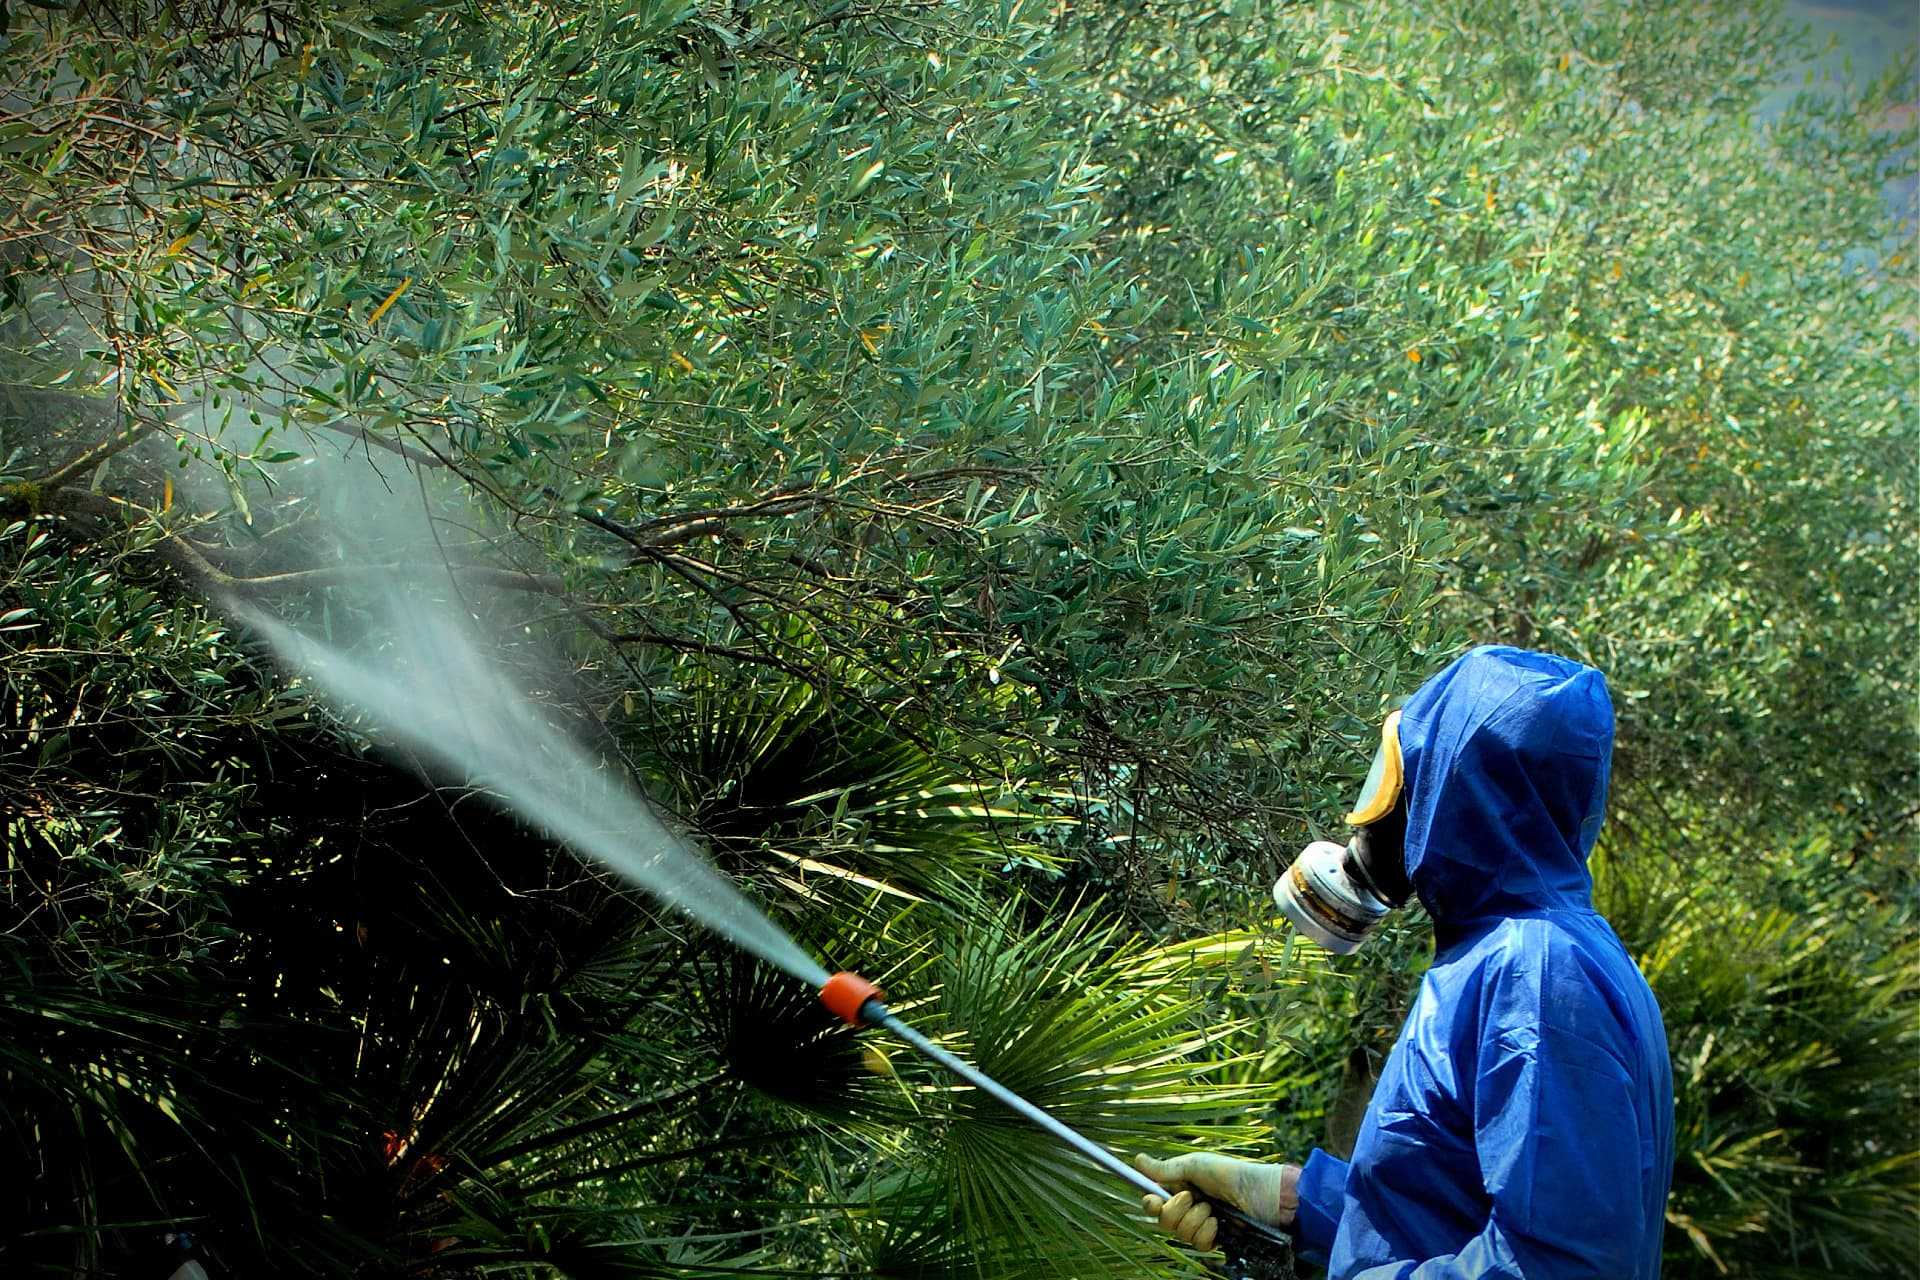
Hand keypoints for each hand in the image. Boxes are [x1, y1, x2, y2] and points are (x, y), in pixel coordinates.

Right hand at [1133, 1151, 1300, 1250]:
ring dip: (1196, 1219)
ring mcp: (1200, 1225)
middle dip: (1176, 1210)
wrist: (1262, 1195)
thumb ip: (1166, 1169)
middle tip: (1192, 1198)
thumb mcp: (1196, 1165)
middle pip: (1163, 1220)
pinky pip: (1198, 1244)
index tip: (1153, 1200)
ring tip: (1213, 1208)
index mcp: (1181, 1187)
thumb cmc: (1231, 1174)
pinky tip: (1219, 1223)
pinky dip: (1207, 1232)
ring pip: (1180, 1233)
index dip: (1150, 1204)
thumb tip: (1137, 1160)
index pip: (1154, 1201)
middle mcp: (1188, 1207)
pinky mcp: (1213, 1240)